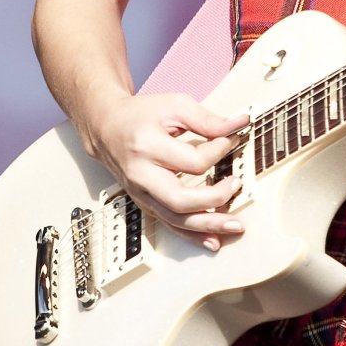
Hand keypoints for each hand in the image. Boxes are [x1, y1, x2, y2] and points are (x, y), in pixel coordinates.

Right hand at [83, 91, 247, 249]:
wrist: (107, 128)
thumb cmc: (140, 116)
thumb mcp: (174, 106)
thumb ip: (206, 119)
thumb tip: (238, 125)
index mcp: (147, 146)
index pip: (192, 161)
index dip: (219, 150)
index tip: (232, 139)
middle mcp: (141, 175)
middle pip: (180, 199)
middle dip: (214, 198)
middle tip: (236, 184)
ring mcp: (141, 194)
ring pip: (175, 219)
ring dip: (208, 225)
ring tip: (234, 225)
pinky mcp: (144, 204)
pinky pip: (169, 225)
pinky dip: (192, 236)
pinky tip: (212, 240)